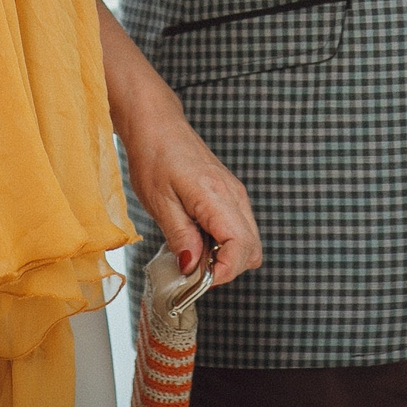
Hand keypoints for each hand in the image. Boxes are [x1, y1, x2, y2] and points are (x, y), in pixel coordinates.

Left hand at [123, 91, 262, 285]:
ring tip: (193, 253)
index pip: (242, 247)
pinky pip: (239, 229)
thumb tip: (192, 268)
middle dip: (226, 269)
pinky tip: (197, 239)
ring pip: (249, 242)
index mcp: (217, 197)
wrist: (158, 127)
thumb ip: (180, 237)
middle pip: (252, 250)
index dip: (224, 272)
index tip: (199, 280)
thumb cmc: (154, 157)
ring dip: (225, 258)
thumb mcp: (159, 202)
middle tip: (194, 271)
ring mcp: (235, 195)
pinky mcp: (230, 196)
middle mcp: (234, 196)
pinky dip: (223, 244)